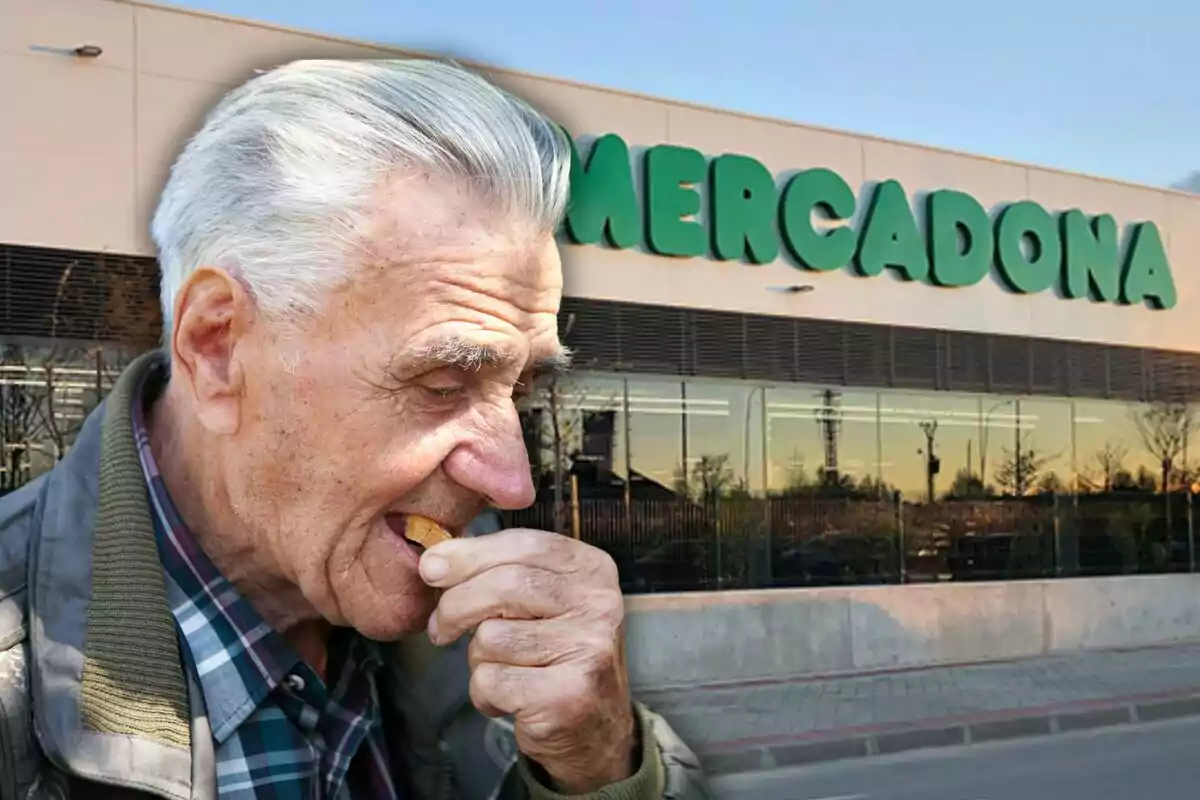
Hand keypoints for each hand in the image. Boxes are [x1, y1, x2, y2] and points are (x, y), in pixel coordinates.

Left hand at [419, 529, 636, 792]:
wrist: (595, 727)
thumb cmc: (554, 655)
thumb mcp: (540, 602)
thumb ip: (497, 572)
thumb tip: (434, 560)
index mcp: (593, 570)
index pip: (525, 544)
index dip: (471, 554)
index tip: (431, 568)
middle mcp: (599, 604)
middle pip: (505, 584)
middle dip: (456, 605)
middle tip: (440, 627)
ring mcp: (589, 649)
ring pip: (491, 637)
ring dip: (478, 658)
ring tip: (503, 671)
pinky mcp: (568, 695)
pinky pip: (492, 680)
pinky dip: (485, 694)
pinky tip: (510, 699)